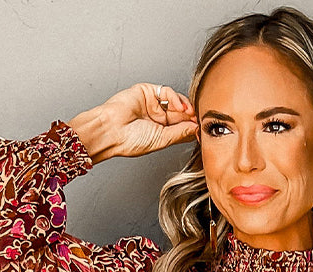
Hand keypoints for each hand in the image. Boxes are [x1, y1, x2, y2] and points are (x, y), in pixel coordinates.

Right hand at [70, 82, 198, 160]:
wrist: (112, 130)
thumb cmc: (130, 140)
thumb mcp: (161, 140)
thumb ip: (179, 133)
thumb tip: (196, 130)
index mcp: (160, 131)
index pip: (181, 126)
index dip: (191, 126)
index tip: (201, 128)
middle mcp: (157, 116)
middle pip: (180, 113)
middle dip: (190, 115)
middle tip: (198, 118)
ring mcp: (153, 103)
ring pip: (175, 101)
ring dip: (185, 106)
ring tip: (190, 112)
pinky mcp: (148, 91)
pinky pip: (166, 91)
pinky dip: (175, 97)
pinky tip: (180, 106)